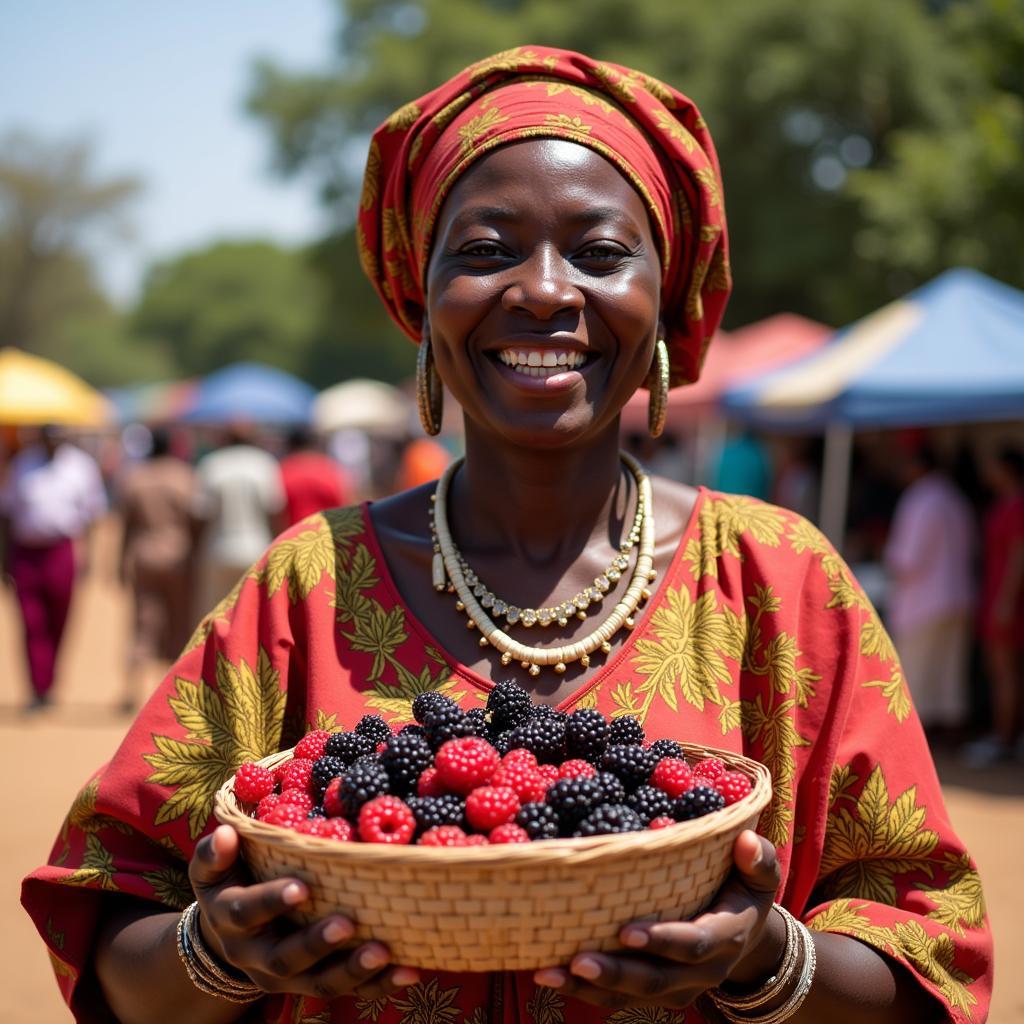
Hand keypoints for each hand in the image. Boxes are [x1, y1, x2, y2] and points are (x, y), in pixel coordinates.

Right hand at [188, 824, 419, 999]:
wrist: (228, 940)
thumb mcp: (212, 870)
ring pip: (320, 982)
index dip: (272, 901)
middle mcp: (258, 956)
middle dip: (316, 944)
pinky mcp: (316, 983)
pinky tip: (409, 971)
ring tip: (384, 953)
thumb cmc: (230, 885)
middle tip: (347, 924)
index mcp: (233, 920)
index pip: (247, 912)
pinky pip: (349, 990)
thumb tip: (227, 833)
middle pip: (285, 959)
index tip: (302, 887)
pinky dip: (379, 984)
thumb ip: (215, 853)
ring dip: (353, 971)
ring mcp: (289, 977)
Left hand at [533, 830, 781, 1010]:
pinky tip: (544, 973)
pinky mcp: (649, 993)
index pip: (693, 945)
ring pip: (628, 996)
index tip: (626, 930)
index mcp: (723, 938)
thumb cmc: (743, 889)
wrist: (745, 939)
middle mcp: (697, 973)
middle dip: (615, 973)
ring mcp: (672, 988)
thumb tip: (743, 840)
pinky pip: (613, 999)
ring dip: (586, 988)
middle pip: (654, 980)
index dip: (662, 940)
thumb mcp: (758, 873)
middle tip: (577, 960)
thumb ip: (756, 858)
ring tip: (547, 973)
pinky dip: (579, 991)